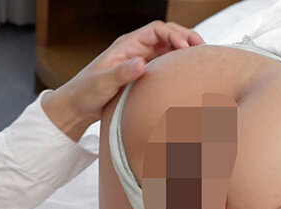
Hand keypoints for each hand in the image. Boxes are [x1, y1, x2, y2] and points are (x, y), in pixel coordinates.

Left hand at [42, 20, 203, 140]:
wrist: (78, 106)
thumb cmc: (86, 92)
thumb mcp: (102, 83)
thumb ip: (121, 72)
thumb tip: (142, 63)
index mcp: (127, 45)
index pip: (157, 30)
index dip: (174, 34)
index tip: (185, 47)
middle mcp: (137, 49)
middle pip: (168, 35)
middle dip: (186, 37)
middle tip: (202, 48)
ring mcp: (142, 60)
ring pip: (170, 48)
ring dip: (186, 50)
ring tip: (202, 58)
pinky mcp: (146, 73)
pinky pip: (168, 63)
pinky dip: (181, 64)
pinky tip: (191, 72)